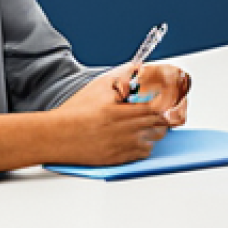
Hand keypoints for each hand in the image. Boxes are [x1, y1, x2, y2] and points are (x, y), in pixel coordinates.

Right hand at [51, 63, 188, 165]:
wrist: (55, 136)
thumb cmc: (75, 111)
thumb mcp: (100, 87)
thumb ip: (123, 76)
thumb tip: (141, 68)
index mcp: (121, 112)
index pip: (158, 109)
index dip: (168, 104)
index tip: (172, 100)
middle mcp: (125, 131)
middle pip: (160, 124)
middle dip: (163, 117)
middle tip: (161, 111)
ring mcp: (123, 147)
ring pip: (154, 139)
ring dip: (154, 130)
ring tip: (145, 123)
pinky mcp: (118, 159)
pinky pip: (143, 152)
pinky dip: (145, 144)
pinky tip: (137, 136)